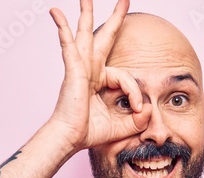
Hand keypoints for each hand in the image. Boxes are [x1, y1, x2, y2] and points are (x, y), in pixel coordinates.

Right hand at [46, 0, 149, 153]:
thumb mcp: (123, 124)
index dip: (135, 91)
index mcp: (100, 81)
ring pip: (85, 33)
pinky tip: (55, 13)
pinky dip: (62, 28)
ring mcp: (80, 67)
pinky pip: (68, 44)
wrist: (70, 139)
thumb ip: (138, 118)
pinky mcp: (72, 69)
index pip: (125, 76)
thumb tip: (148, 109)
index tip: (137, 109)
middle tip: (124, 0)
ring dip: (85, 13)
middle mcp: (90, 70)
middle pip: (102, 37)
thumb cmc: (89, 133)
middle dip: (115, 18)